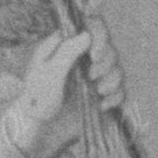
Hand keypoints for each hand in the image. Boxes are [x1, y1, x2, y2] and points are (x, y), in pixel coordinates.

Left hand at [8, 19, 120, 151]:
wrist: (40, 131)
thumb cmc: (37, 99)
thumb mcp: (47, 72)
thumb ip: (66, 51)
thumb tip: (87, 34)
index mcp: (68, 45)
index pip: (91, 26)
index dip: (99, 33)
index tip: (94, 54)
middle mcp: (84, 58)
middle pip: (109, 48)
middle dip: (105, 61)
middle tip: (91, 76)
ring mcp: (94, 77)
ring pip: (117, 68)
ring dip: (112, 79)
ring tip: (98, 92)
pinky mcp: (102, 96)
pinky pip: (120, 91)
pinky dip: (115, 97)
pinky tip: (102, 105)